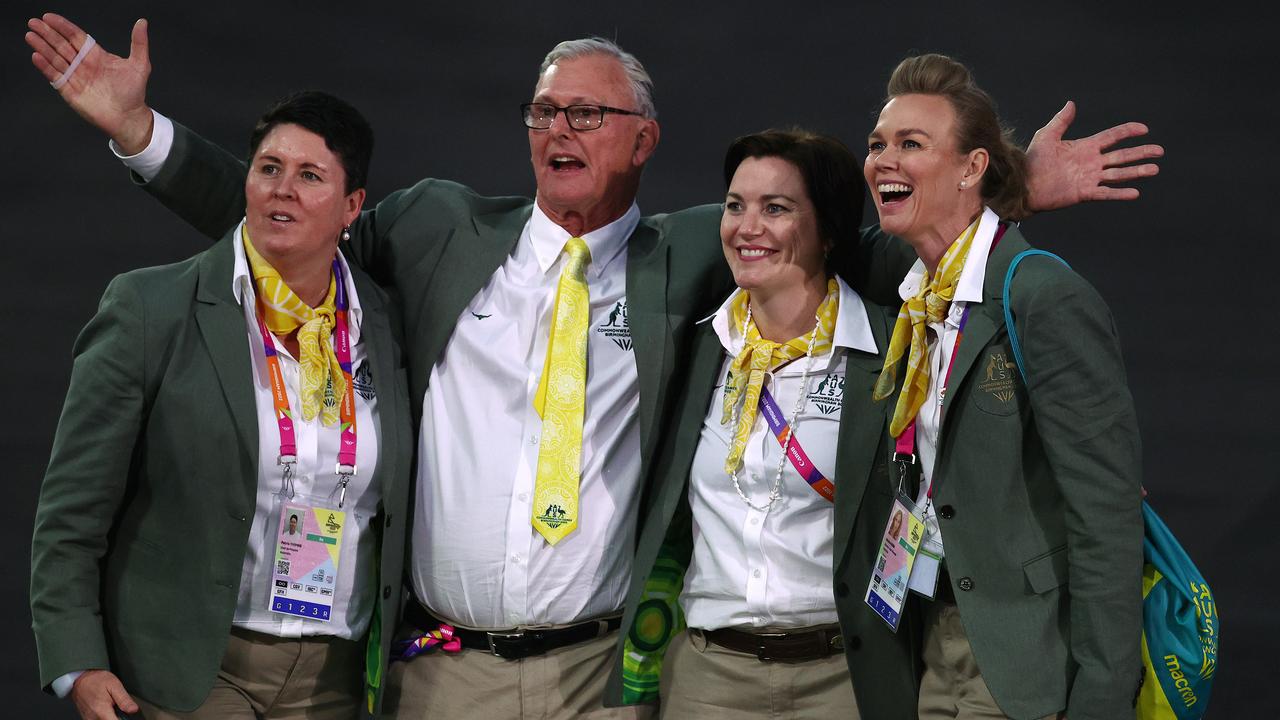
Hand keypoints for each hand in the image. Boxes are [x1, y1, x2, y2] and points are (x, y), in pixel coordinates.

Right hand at [25, 13, 153, 154]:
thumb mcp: (140, 65)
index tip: (49, 17)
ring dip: (42, 47)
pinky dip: (46, 67)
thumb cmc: (134, 93)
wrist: (129, 117)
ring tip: (30, 36)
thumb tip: (142, 22)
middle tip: (33, 22)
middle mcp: (83, 65)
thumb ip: (139, 43)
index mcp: (96, 56)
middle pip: (62, 45)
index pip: (76, 37)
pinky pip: (56, 77)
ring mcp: (75, 78)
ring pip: (55, 59)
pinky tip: (37, 56)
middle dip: (47, 34)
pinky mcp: (70, 92)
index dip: (62, 26)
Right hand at [69, 670, 138, 719]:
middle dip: (117, 716)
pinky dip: (104, 716)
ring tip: (111, 705)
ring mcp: (89, 719)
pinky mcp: (87, 718)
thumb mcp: (114, 685)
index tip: (126, 713)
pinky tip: (106, 708)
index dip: (123, 719)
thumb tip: (134, 710)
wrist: (80, 678)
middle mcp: (93, 718)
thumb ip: (124, 700)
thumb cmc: (96, 680)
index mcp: (102, 711)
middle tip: (118, 705)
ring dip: (110, 716)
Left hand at [1025, 100, 1163, 212]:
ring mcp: (1089, 178)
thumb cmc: (1032, 160)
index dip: (1128, 132)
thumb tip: (1071, 103)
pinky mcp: (1084, 193)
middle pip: (1122, 156)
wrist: (1023, 184)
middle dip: (1141, 153)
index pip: (1112, 137)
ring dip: (1136, 172)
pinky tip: (1135, 192)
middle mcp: (1091, 162)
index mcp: (1085, 147)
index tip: (1144, 129)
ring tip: (1154, 169)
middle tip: (1159, 151)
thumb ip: (1061, 121)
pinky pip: (1105, 193)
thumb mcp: (1047, 136)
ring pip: (1118, 174)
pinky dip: (1120, 193)